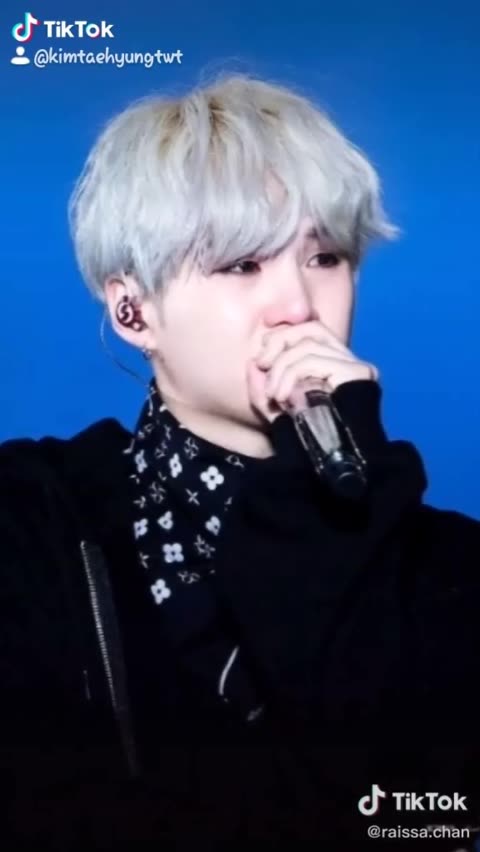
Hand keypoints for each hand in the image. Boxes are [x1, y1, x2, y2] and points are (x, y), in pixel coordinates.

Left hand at [247, 320, 378, 422]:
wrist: (325, 460)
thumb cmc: (301, 435)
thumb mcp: (274, 406)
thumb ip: (262, 383)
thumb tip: (254, 362)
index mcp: (329, 363)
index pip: (309, 328)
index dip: (283, 331)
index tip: (261, 351)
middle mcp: (346, 360)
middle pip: (310, 328)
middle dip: (279, 342)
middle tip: (261, 364)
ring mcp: (355, 365)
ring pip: (308, 345)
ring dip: (281, 368)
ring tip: (273, 394)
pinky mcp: (358, 373)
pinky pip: (313, 360)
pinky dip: (290, 375)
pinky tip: (283, 397)